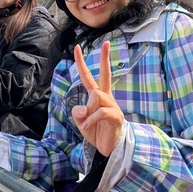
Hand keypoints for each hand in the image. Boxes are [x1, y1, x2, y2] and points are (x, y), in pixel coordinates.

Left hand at [71, 42, 123, 156]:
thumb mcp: (81, 121)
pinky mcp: (116, 116)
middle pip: (105, 74)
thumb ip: (78, 112)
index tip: (76, 48)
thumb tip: (85, 108)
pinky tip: (87, 128)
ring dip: (87, 110)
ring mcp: (112, 105)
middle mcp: (105, 97)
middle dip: (105, 58)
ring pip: (95, 96)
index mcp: (96, 96)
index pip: (88, 76)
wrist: (107, 148)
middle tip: (107, 43)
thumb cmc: (95, 131)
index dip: (81, 63)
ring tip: (86, 123)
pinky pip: (100, 112)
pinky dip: (90, 120)